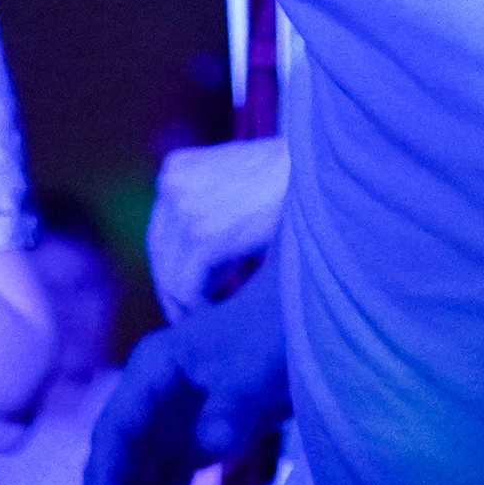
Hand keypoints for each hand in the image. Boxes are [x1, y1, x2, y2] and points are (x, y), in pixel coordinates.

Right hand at [82, 266, 287, 484]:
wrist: (302, 313)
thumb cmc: (275, 330)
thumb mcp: (257, 365)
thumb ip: (233, 405)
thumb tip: (212, 444)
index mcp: (152, 371)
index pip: (118, 432)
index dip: (108, 481)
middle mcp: (149, 399)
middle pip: (114, 462)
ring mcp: (168, 422)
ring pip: (131, 480)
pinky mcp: (191, 441)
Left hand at [148, 136, 288, 313]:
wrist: (323, 167)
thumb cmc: (292, 177)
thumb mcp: (238, 178)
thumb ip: (211, 203)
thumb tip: (198, 261)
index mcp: (176, 169)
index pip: (161, 232)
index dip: (174, 267)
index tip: (190, 294)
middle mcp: (171, 185)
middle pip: (160, 255)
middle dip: (176, 290)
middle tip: (194, 317)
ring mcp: (184, 210)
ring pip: (171, 278)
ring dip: (197, 299)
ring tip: (225, 307)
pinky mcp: (203, 236)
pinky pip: (188, 290)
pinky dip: (207, 305)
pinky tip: (232, 302)